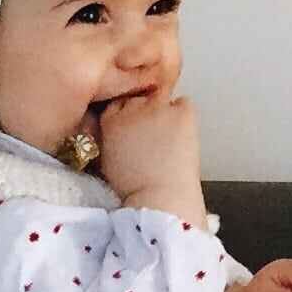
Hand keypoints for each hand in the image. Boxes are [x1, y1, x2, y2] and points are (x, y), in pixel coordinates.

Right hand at [96, 87, 205, 226]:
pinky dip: (184, 114)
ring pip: (161, 97)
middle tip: (153, 131)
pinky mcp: (182, 112)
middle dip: (145, 110)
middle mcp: (133, 108)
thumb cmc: (132, 187)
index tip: (134, 124)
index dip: (127, 113)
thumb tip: (118, 130)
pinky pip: (184, 103)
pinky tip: (183, 132)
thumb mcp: (107, 159)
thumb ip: (109, 137)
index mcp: (111, 120)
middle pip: (139, 98)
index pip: (117, 102)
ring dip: (164, 110)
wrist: (159, 195)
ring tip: (169, 133)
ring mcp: (159, 108)